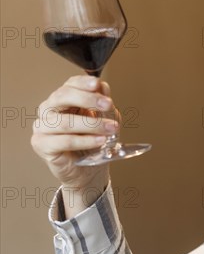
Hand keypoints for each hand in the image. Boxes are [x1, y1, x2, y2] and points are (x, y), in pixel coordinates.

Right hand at [31, 75, 118, 214]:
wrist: (89, 170)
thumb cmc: (94, 142)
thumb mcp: (106, 120)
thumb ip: (104, 105)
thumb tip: (103, 86)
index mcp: (63, 100)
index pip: (69, 84)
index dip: (83, 82)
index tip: (98, 84)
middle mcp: (49, 110)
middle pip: (62, 97)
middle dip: (88, 99)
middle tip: (107, 105)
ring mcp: (43, 127)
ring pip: (64, 122)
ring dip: (92, 124)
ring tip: (111, 129)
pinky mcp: (42, 145)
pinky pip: (64, 141)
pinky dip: (84, 141)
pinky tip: (99, 141)